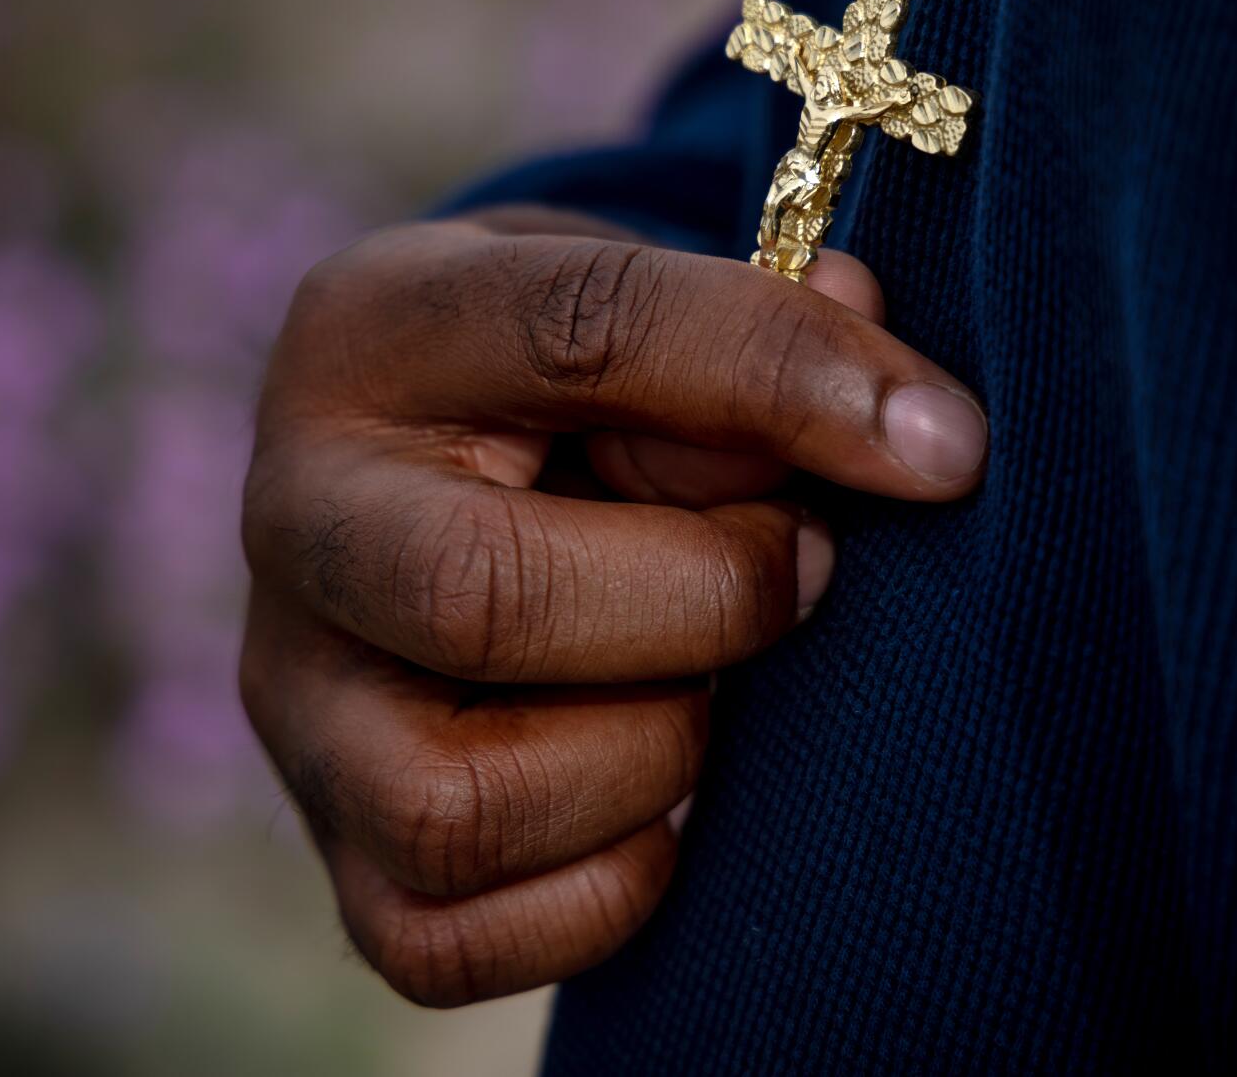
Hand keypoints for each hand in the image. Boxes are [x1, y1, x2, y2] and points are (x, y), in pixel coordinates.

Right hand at [239, 208, 986, 1005]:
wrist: (451, 476)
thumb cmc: (580, 381)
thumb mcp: (649, 300)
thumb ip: (761, 329)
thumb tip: (909, 427)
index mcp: (373, 333)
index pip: (581, 333)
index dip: (780, 380)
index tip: (941, 444)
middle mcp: (295, 518)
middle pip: (480, 598)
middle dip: (707, 600)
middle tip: (804, 572)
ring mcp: (299, 702)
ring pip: (455, 801)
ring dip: (651, 759)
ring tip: (712, 693)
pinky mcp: (335, 850)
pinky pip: (450, 937)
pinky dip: (604, 890)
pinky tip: (664, 801)